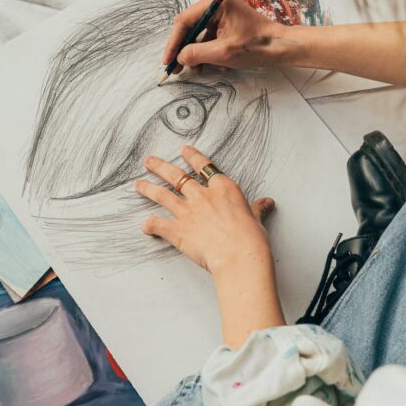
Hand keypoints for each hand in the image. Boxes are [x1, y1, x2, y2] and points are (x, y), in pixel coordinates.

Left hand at [136, 145, 275, 275]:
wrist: (239, 255)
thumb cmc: (250, 238)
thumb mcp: (256, 218)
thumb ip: (257, 208)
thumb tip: (267, 203)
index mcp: (223, 188)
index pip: (204, 166)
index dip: (192, 156)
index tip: (183, 150)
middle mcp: (202, 195)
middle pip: (176, 176)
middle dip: (160, 167)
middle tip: (148, 161)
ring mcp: (187, 211)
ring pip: (162, 195)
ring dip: (148, 189)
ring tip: (138, 184)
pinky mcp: (177, 230)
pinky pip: (158, 224)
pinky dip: (149, 225)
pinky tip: (144, 226)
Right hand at [162, 0, 285, 72]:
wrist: (281, 47)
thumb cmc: (257, 46)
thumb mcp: (223, 53)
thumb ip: (197, 54)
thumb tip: (179, 57)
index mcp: (217, 2)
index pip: (185, 21)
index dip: (174, 42)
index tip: (168, 60)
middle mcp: (217, 4)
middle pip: (190, 27)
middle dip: (185, 50)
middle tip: (177, 68)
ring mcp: (222, 14)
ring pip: (199, 35)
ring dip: (197, 54)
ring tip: (199, 70)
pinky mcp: (226, 24)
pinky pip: (209, 38)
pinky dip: (209, 53)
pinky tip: (215, 65)